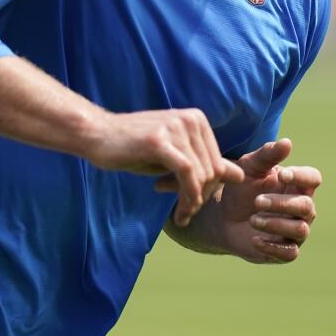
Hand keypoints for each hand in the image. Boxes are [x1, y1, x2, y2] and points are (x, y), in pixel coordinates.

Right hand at [87, 108, 243, 227]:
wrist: (96, 134)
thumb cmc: (133, 147)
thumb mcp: (173, 156)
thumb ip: (204, 164)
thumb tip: (239, 176)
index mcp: (197, 119)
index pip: (218, 162)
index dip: (211, 189)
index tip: (194, 206)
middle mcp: (190, 119)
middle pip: (213, 170)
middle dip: (203, 198)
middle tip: (186, 215)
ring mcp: (176, 128)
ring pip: (202, 175)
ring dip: (194, 203)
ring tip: (181, 216)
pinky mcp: (161, 141)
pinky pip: (187, 175)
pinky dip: (187, 198)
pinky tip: (179, 214)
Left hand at [221, 138, 321, 263]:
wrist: (224, 217)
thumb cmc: (242, 188)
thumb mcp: (250, 168)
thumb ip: (267, 155)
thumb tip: (287, 142)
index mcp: (297, 185)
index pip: (312, 178)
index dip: (301, 177)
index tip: (282, 175)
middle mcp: (302, 208)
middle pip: (306, 206)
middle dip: (282, 204)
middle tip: (257, 201)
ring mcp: (295, 230)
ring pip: (300, 229)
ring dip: (276, 223)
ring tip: (253, 219)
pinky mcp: (285, 251)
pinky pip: (290, 253)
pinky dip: (273, 246)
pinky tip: (254, 239)